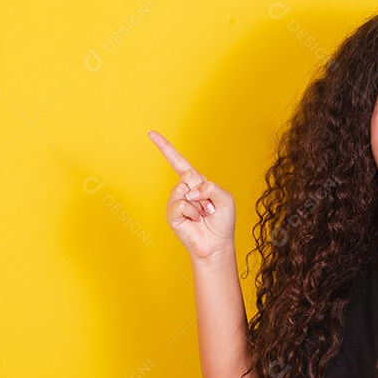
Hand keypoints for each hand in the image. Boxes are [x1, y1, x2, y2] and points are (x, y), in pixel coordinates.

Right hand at [147, 130, 236, 262]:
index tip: (151, 133)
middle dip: (203, 190)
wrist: (215, 245)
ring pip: (185, 189)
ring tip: (202, 215)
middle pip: (189, 174)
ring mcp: (176, 201)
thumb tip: (190, 192)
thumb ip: (211, 187)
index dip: (165, 147)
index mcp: (196, 182)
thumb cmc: (221, 222)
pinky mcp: (172, 214)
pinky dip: (192, 213)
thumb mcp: (225, 198)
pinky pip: (181, 204)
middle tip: (208, 207)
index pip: (178, 161)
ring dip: (199, 204)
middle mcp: (184, 190)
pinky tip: (194, 220)